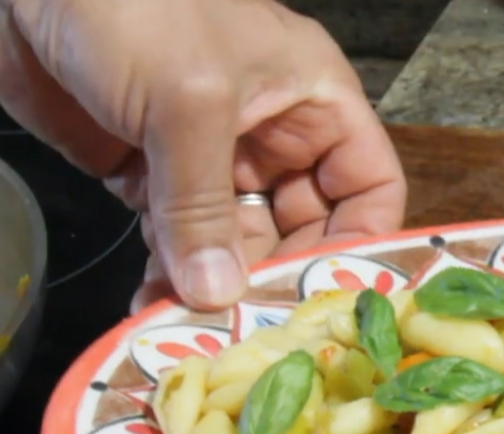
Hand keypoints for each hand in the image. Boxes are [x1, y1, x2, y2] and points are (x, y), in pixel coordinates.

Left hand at [0, 0, 406, 311]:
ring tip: (193, 330)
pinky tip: (154, 308)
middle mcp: (274, 133)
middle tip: (251, 329)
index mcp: (313, 98)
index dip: (360, 239)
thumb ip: (204, 206)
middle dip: (278, 276)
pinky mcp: (152, 175)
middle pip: (305, 226)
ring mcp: (212, 156)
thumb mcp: (187, 100)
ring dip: (217, 287)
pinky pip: (177, 240)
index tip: (325, 296)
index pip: (370, 183)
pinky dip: (168, 276)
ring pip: (237, 242)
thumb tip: (217, 297)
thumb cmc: (132, 9)